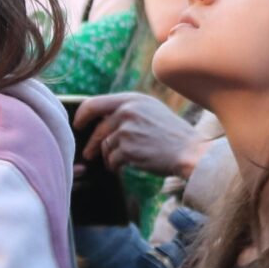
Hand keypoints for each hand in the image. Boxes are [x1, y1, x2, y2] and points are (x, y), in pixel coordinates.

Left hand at [77, 91, 201, 178]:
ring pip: (105, 146)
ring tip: (115, 163)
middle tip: (88, 153)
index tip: (78, 124)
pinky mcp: (128, 149)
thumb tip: (103, 118)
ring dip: (108, 157)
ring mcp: (127, 130)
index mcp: (133, 99)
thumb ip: (129, 110)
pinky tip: (121, 168)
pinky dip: (114, 166)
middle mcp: (128, 111)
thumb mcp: (152, 111)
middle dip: (92, 143)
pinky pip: (112, 160)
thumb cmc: (173, 134)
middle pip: (98, 128)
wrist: (190, 151)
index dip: (82, 115)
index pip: (94, 103)